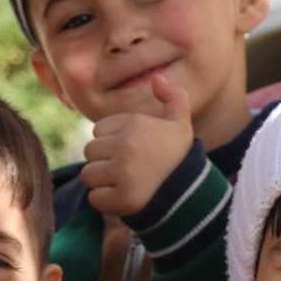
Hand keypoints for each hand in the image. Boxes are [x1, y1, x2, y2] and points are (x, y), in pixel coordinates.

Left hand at [80, 73, 195, 217]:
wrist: (192, 193)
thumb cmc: (180, 156)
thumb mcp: (181, 123)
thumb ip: (174, 97)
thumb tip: (157, 78)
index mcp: (134, 124)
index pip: (98, 131)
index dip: (111, 142)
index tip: (131, 151)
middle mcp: (127, 145)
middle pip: (90, 152)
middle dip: (104, 162)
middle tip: (127, 170)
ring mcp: (124, 173)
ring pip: (89, 175)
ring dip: (102, 182)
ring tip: (125, 183)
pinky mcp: (123, 199)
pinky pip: (95, 198)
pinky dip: (106, 202)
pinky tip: (125, 198)